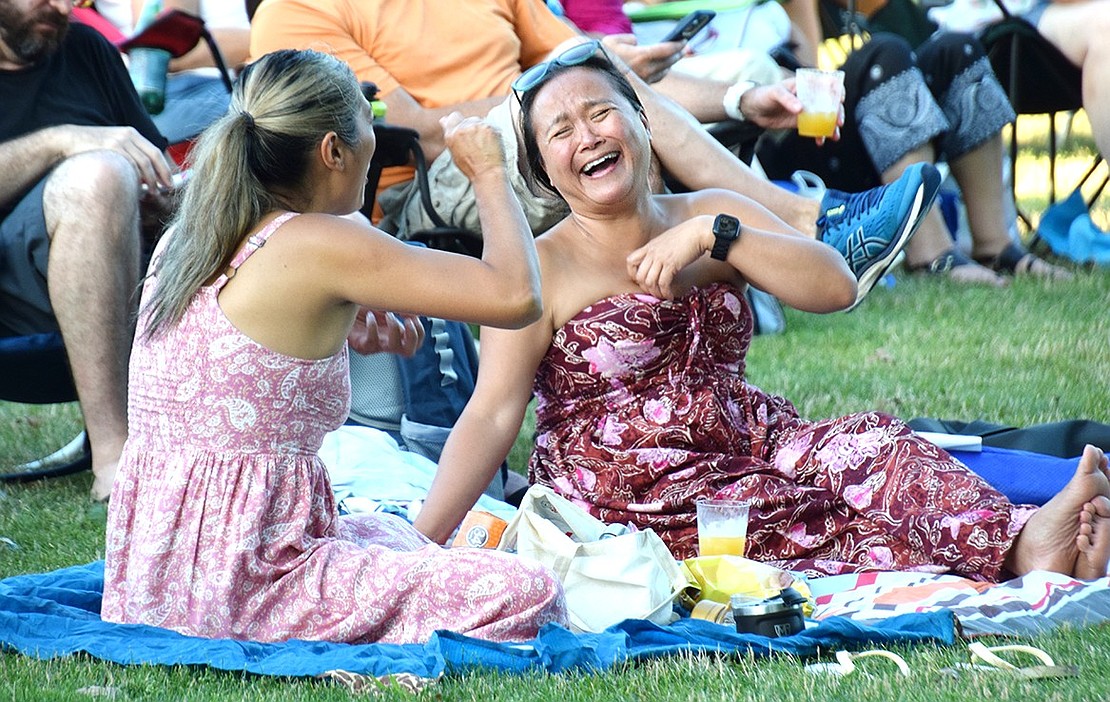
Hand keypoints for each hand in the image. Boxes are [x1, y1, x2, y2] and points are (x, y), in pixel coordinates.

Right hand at [57, 124, 173, 191]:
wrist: (68, 140)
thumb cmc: (92, 148)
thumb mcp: (114, 146)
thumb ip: (130, 155)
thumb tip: (146, 175)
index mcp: (132, 134)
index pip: (155, 152)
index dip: (165, 169)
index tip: (170, 183)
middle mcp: (128, 135)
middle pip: (152, 157)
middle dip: (162, 175)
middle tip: (166, 190)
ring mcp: (119, 140)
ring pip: (143, 163)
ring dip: (151, 180)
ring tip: (153, 193)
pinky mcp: (110, 147)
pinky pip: (129, 165)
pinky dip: (136, 177)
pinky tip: (138, 187)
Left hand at [347, 308, 425, 356]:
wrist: (340, 304)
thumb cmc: (362, 305)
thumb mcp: (386, 303)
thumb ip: (401, 306)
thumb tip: (414, 308)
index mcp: (396, 333)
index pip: (416, 341)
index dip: (419, 331)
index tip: (414, 318)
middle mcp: (387, 341)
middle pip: (409, 351)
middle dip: (412, 336)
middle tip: (408, 323)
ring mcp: (375, 345)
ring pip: (393, 348)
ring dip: (394, 329)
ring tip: (388, 315)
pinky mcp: (361, 345)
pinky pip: (372, 342)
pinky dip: (373, 327)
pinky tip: (369, 316)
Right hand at [440, 112, 505, 180]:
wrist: (487, 172)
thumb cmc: (471, 167)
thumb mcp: (454, 152)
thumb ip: (450, 135)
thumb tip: (444, 120)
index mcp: (451, 135)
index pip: (452, 117)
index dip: (458, 122)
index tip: (462, 127)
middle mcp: (462, 128)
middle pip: (466, 119)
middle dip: (471, 127)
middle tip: (476, 140)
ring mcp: (476, 126)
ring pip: (478, 121)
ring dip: (480, 129)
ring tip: (483, 144)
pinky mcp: (489, 127)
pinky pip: (489, 125)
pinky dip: (490, 132)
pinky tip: (490, 143)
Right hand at [601, 34, 681, 83]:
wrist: (594, 80)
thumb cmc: (602, 57)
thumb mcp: (613, 41)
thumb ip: (629, 39)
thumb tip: (636, 43)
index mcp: (640, 55)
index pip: (665, 50)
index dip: (676, 45)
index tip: (683, 40)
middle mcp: (645, 69)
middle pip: (668, 61)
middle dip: (677, 54)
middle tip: (684, 47)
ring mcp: (643, 80)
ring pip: (663, 71)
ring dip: (670, 63)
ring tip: (676, 56)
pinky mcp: (640, 87)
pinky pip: (656, 78)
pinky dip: (663, 71)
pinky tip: (664, 67)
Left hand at [626, 215, 714, 298]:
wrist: (699, 231)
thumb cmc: (687, 235)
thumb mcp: (666, 241)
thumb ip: (659, 251)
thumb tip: (659, 263)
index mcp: (649, 246)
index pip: (630, 261)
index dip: (633, 274)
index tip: (642, 280)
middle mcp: (652, 252)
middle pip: (639, 276)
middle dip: (645, 288)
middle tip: (654, 292)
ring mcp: (660, 258)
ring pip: (649, 281)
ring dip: (656, 292)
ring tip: (663, 295)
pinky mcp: (671, 264)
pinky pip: (663, 283)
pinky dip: (666, 292)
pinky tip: (670, 295)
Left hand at [741, 80, 844, 143]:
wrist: (753, 109)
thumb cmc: (764, 94)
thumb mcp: (775, 93)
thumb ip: (787, 99)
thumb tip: (800, 109)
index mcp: (806, 83)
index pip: (828, 83)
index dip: (837, 90)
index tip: (840, 100)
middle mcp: (810, 96)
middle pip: (830, 103)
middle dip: (837, 113)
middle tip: (838, 123)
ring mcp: (807, 109)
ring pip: (825, 117)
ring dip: (832, 126)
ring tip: (834, 135)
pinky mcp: (801, 121)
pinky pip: (815, 127)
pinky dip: (820, 134)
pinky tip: (820, 140)